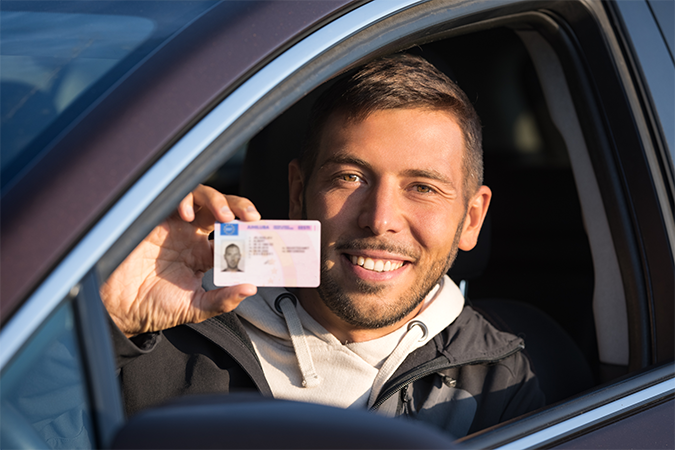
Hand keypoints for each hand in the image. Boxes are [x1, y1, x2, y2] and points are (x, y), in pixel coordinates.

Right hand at [100, 185, 259, 336]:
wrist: (117, 307)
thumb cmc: (151, 307)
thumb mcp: (193, 307)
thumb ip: (222, 300)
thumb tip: (250, 289)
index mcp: (203, 256)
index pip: (233, 238)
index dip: (249, 236)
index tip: (263, 239)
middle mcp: (191, 236)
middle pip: (222, 210)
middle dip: (240, 208)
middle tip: (251, 218)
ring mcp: (173, 224)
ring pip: (203, 197)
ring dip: (218, 200)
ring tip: (225, 217)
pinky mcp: (155, 217)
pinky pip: (175, 197)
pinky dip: (186, 200)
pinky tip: (187, 216)